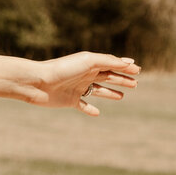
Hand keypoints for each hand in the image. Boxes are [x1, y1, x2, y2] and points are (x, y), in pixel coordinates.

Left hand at [23, 52, 139, 116]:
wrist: (38, 82)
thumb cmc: (62, 69)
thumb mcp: (88, 61)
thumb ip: (109, 61)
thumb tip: (129, 63)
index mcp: (89, 64)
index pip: (111, 64)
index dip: (124, 67)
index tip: (138, 71)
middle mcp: (84, 75)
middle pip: (107, 77)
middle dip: (121, 80)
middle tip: (135, 84)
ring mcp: (77, 88)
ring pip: (97, 91)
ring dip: (109, 93)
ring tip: (121, 96)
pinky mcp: (69, 100)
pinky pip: (82, 105)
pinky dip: (90, 109)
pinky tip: (97, 113)